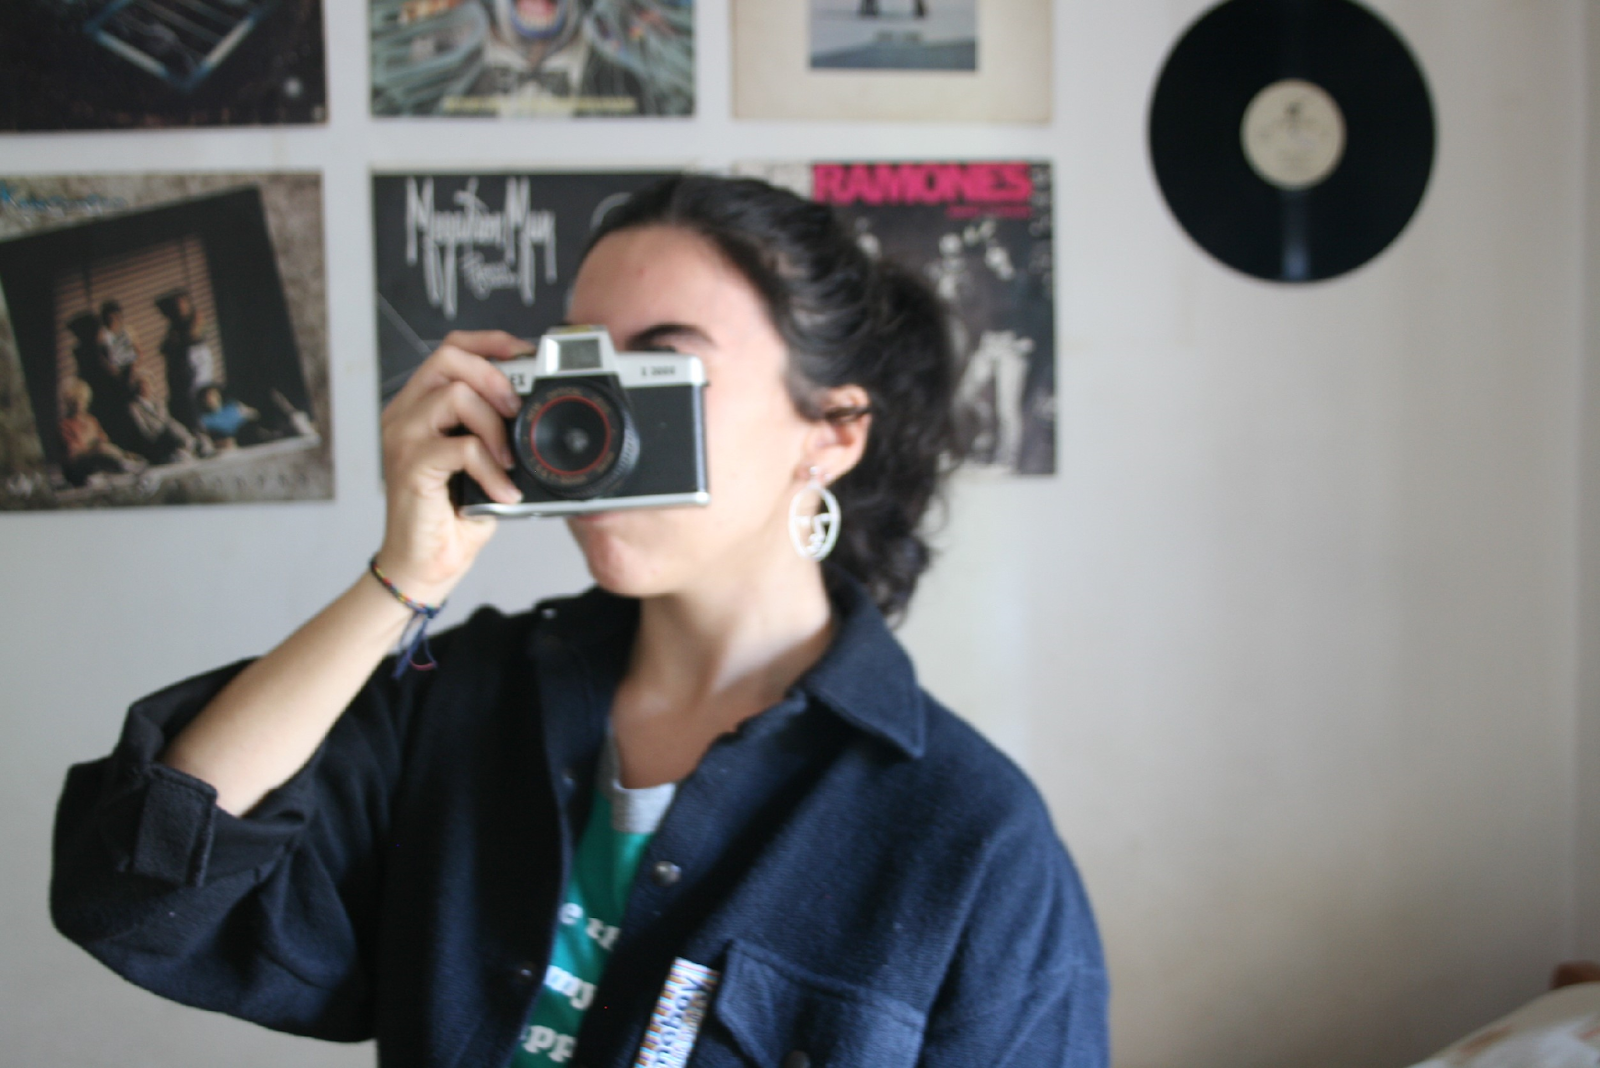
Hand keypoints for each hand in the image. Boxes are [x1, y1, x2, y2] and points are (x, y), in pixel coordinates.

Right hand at [376, 330, 526, 602]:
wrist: (426, 563)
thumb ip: (497, 431)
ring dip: (495, 426)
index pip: (451, 349)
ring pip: (454, 396)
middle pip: (448, 358)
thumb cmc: (453, 515)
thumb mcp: (483, 463)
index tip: (527, 355)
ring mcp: (403, 438)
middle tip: (518, 411)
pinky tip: (504, 490)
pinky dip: (491, 469)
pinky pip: (460, 447)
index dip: (491, 342)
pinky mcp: (410, 467)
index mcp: (420, 405)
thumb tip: (539, 409)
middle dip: (495, 376)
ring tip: (509, 459)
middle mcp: (404, 414)